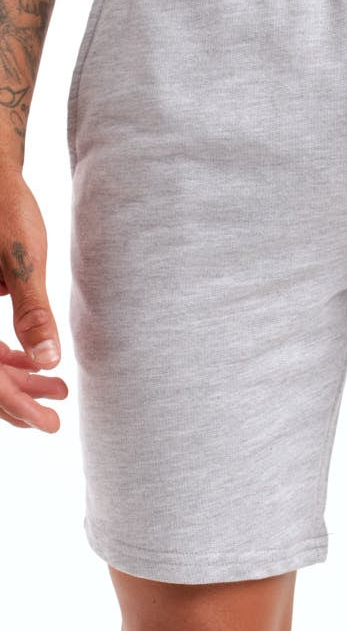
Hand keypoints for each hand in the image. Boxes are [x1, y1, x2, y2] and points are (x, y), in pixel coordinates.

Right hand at [0, 168, 67, 431]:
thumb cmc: (4, 207)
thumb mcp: (21, 260)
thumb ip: (33, 311)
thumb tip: (50, 359)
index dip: (15, 405)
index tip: (47, 423)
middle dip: (16, 401)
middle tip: (55, 418)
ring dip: (16, 380)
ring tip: (58, 391)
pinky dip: (9, 357)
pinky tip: (38, 363)